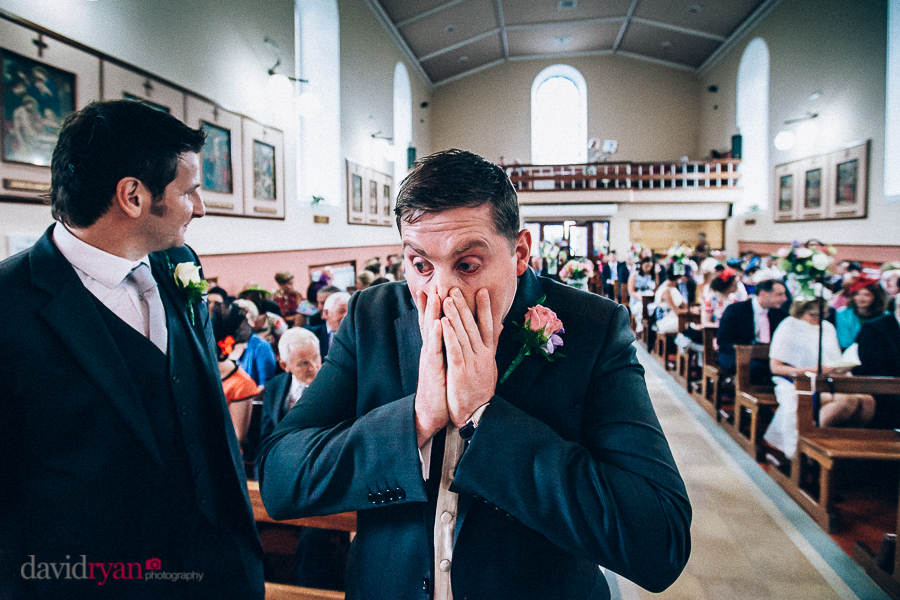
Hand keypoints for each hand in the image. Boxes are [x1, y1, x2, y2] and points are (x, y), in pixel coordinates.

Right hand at [414, 289, 448, 446]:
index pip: (435, 322)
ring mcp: (430, 359)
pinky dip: (436, 336)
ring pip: (430, 331)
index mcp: (436, 348)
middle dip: (432, 301)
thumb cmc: (442, 389)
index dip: (435, 305)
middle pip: (429, 321)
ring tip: (435, 295)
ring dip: (432, 312)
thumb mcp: (449, 365)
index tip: (436, 286)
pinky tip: (438, 323)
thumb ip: (452, 349)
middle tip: (434, 281)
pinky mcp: (432, 370)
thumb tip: (459, 337)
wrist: (432, 413)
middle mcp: (431, 350)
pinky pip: (434, 350)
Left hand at [441, 288, 498, 427]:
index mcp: (488, 354)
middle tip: (456, 288)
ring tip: (448, 298)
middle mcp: (482, 356)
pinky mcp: (461, 373)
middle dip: (464, 306)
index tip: (482, 291)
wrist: (477, 415)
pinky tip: (443, 323)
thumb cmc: (481, 390)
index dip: (485, 308)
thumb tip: (499, 326)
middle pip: (473, 327)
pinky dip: (449, 336)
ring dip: (455, 316)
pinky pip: (455, 351)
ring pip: (463, 335)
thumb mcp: (491, 366)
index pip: (488, 326)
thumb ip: (493, 345)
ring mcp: (472, 364)